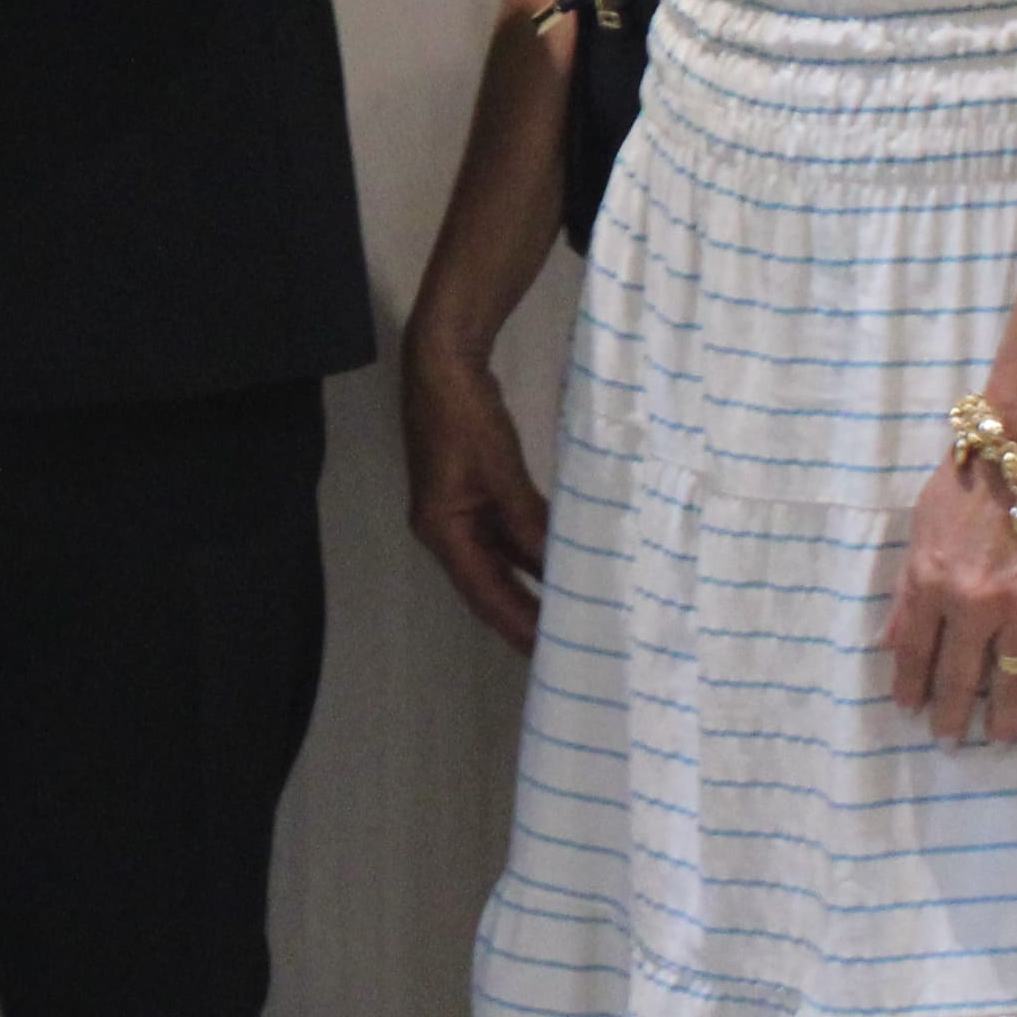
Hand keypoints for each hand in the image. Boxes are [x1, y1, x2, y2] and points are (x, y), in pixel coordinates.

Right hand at [402, 348, 550, 655]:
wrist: (443, 361)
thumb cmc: (465, 414)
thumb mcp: (500, 467)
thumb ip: (528, 519)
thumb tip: (559, 565)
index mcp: (442, 531)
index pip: (484, 594)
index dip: (517, 625)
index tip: (551, 655)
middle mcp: (448, 531)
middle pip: (491, 586)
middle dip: (527, 615)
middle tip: (570, 643)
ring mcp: (461, 513)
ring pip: (502, 563)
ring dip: (534, 585)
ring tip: (575, 611)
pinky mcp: (477, 495)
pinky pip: (509, 535)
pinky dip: (535, 551)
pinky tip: (565, 564)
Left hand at [883, 435, 1016, 748]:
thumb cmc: (969, 481)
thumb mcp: (920, 530)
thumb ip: (908, 592)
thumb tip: (893, 642)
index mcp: (929, 583)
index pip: (914, 655)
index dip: (911, 689)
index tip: (910, 711)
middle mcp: (971, 603)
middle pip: (959, 679)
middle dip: (953, 717)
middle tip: (950, 743)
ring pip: (1012, 682)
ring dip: (1005, 719)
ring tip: (1001, 740)